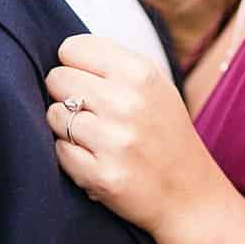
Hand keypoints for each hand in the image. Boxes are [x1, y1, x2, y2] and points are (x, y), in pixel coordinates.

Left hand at [45, 35, 222, 234]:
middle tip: (93, 113)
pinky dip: (71, 156)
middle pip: (57, 79)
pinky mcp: (103, 175)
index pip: (72, 48)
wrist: (190, 194)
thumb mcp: (156, 86)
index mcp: (141, 73)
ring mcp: (115, 141)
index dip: (76, 66)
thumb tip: (64, 52)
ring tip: (96, 137)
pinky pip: (60, 151)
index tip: (91, 83)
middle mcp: (128, 103)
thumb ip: (114, 63)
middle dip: (67, 94)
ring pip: (54, 115)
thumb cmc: (165, 134)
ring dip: (67, 127)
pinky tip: (96, 159)